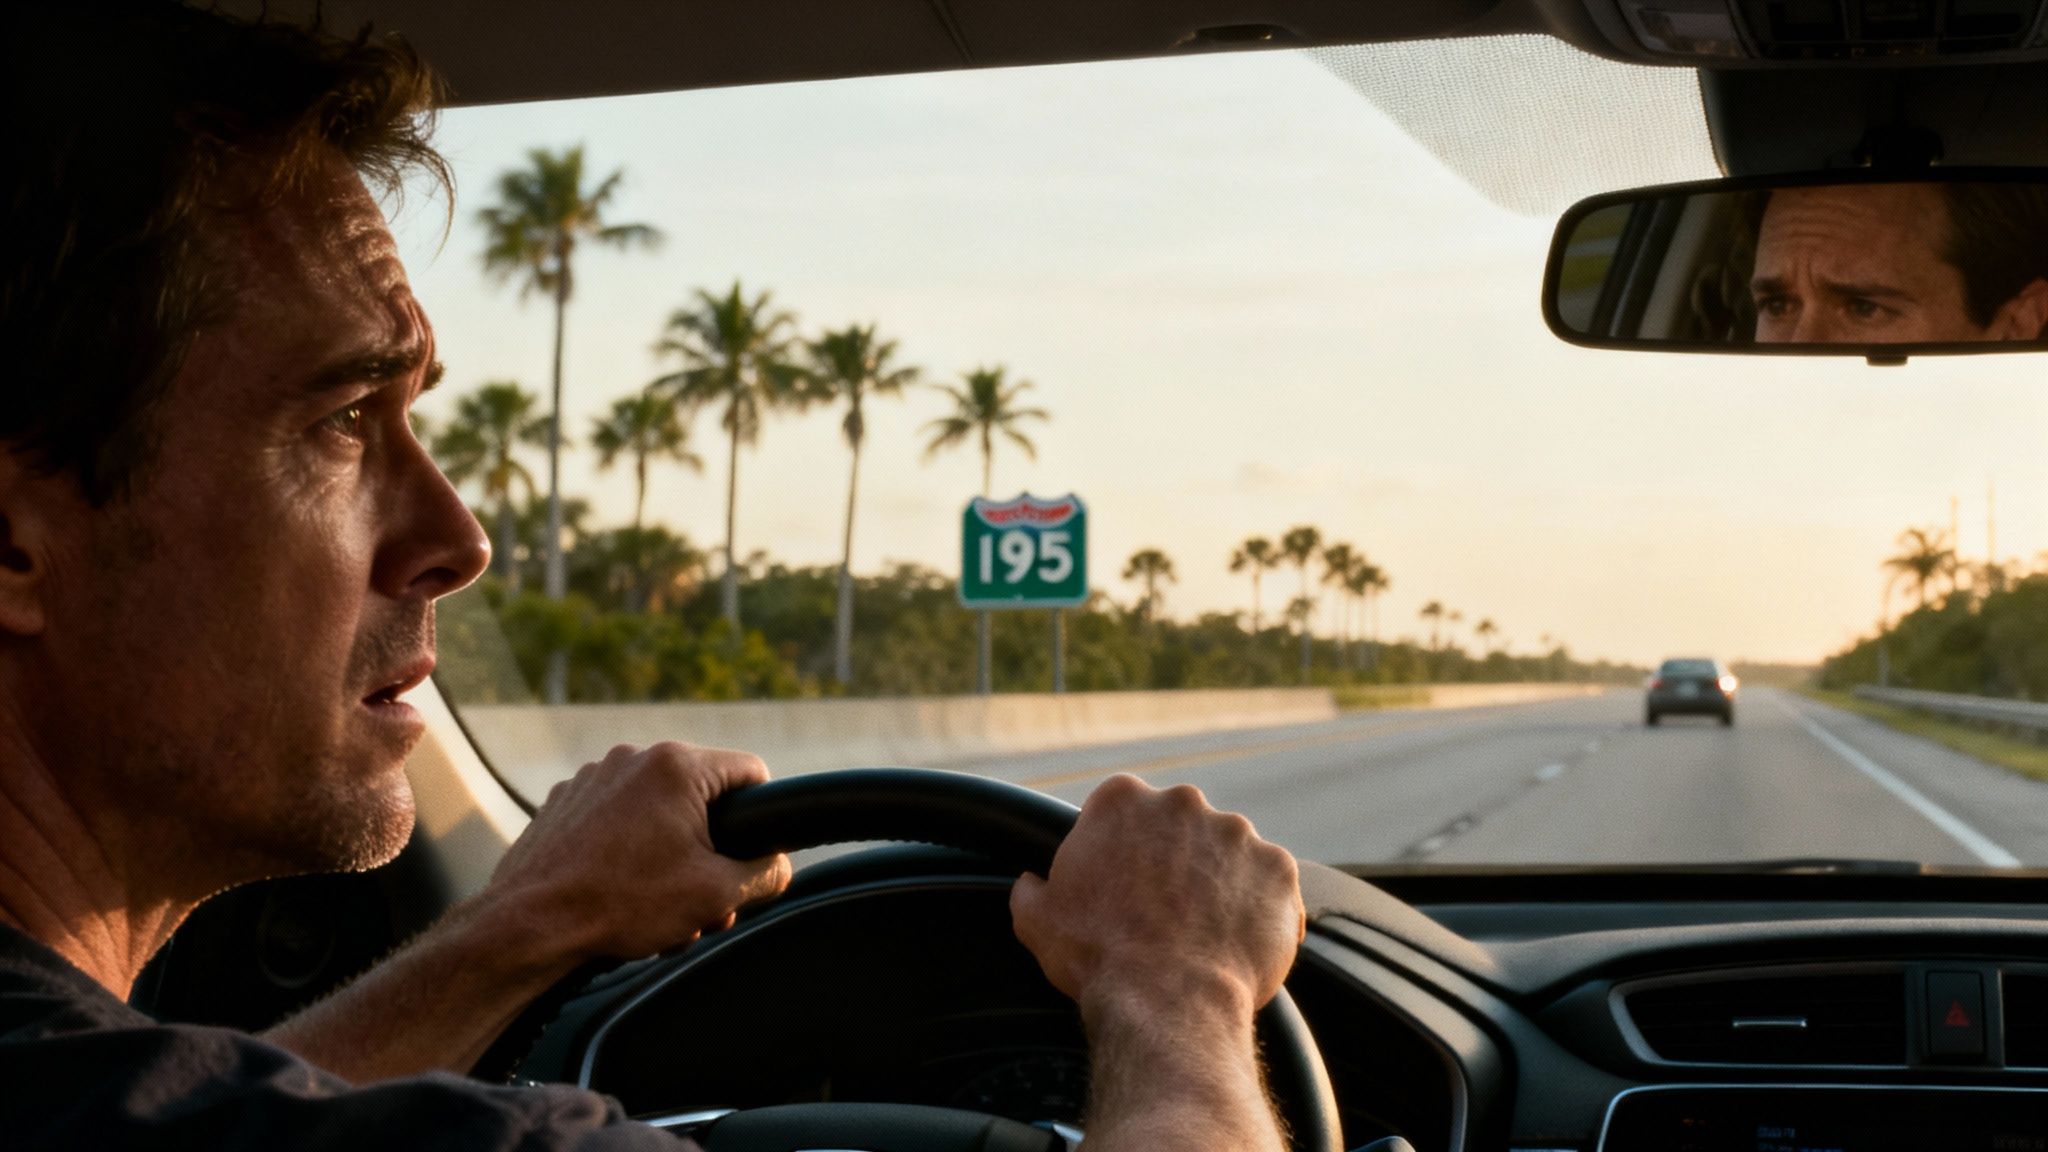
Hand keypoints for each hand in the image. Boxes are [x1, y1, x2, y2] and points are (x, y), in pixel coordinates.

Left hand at [485, 742, 791, 961]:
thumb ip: (765, 873)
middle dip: (710, 853)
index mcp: (676, 767)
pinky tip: (619, 894)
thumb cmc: (621, 905)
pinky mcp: (564, 803)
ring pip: (657, 813)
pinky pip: (616, 820)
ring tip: (658, 909)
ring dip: (670, 857)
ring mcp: (593, 778)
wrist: (530, 925)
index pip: (750, 773)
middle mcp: (632, 759)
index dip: (763, 818)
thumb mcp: (716, 894)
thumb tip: (779, 866)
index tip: (754, 856)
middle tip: (705, 904)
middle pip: (701, 799)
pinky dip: (628, 852)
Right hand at [1009, 775, 1303, 1022]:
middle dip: (1175, 862)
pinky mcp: (1279, 867)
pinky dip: (1261, 908)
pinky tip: (1240, 942)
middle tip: (1165, 912)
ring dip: (1220, 882)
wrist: (1168, 1001)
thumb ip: (1032, 889)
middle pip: (1179, 825)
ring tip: (1205, 933)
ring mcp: (1237, 832)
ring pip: (1228, 853)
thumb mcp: (1038, 921)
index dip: (1123, 851)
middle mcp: (1183, 802)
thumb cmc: (1099, 959)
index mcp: (1121, 800)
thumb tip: (1029, 883)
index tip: (1125, 884)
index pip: (1122, 811)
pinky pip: (1271, 885)